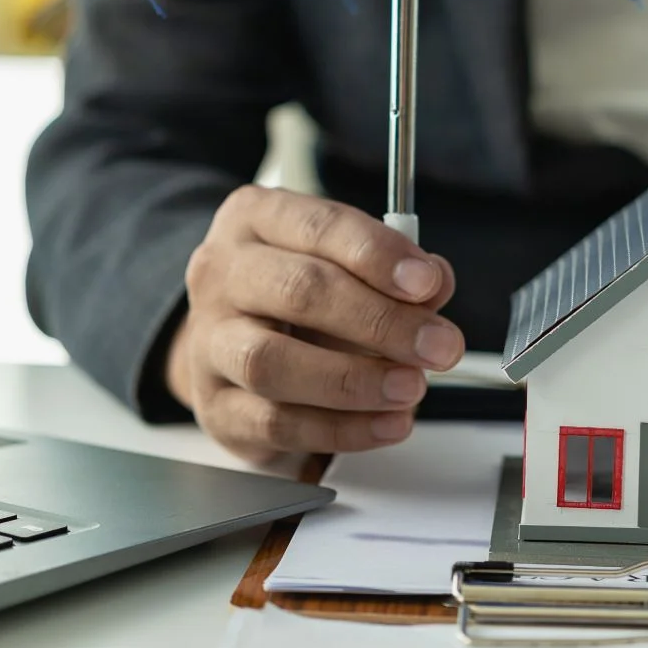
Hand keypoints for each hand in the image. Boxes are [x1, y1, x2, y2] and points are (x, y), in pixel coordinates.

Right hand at [166, 185, 464, 461]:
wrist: (232, 346)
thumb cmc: (296, 295)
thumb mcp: (344, 264)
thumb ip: (395, 274)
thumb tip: (434, 286)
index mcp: (254, 220)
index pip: (318, 227)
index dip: (377, 255)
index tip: (427, 282)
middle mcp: (222, 275)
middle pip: (296, 291)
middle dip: (379, 321)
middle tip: (437, 345)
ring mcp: (209, 343)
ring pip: (272, 363)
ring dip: (354, 380)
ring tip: (410, 387)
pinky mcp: (216, 407)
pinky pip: (276, 423)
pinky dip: (342, 428)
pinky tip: (387, 423)